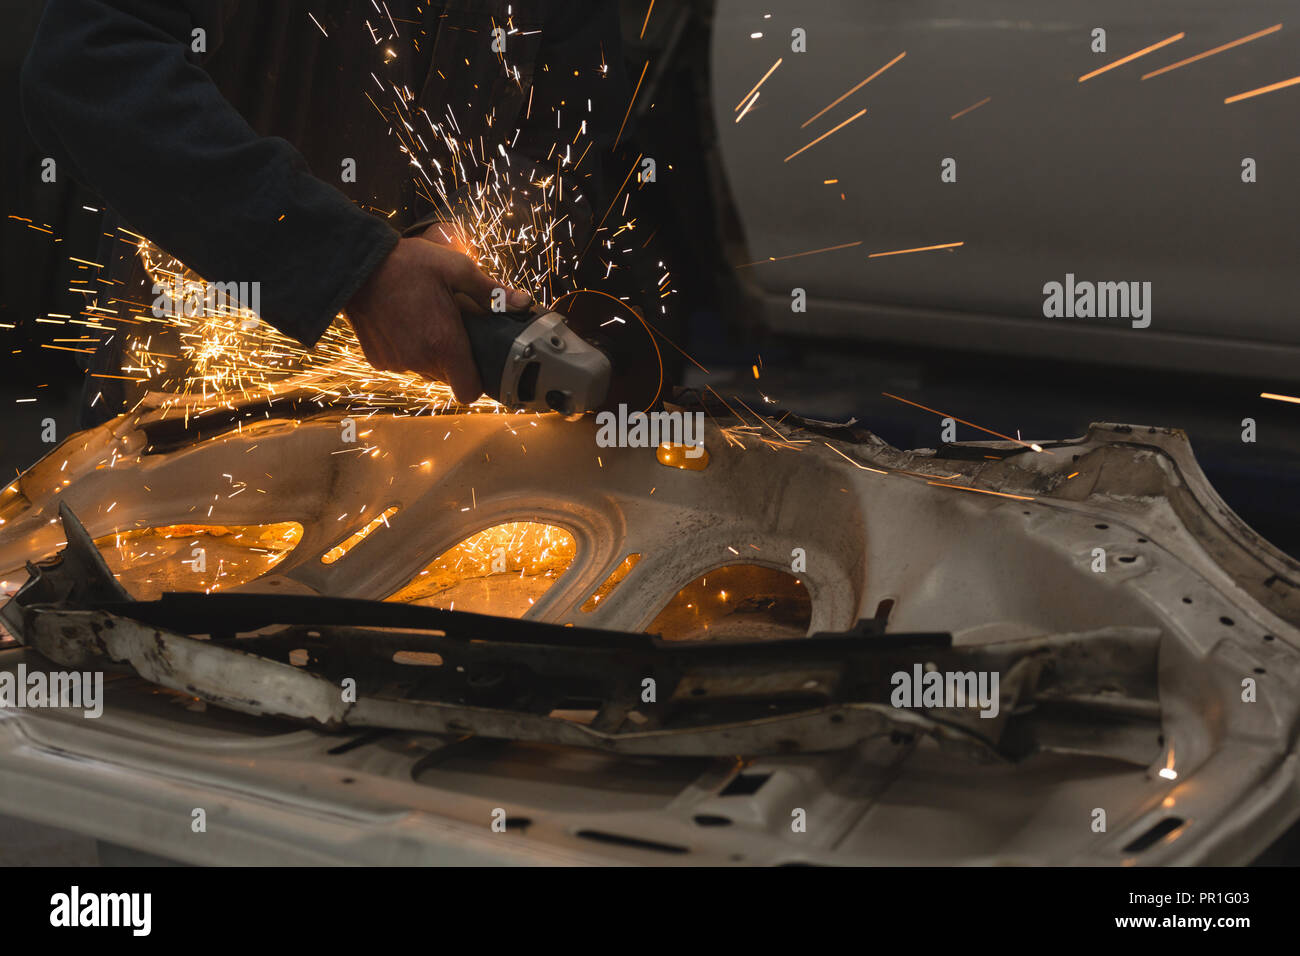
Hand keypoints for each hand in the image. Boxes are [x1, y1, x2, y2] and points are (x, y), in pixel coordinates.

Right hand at [344, 234, 530, 402]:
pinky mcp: (378, 359)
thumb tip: (523, 302)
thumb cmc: (408, 264)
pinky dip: (406, 349)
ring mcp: (397, 362)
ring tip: (425, 320)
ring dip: (429, 353)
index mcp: (444, 344)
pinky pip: (402, 362)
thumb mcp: (456, 268)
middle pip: (448, 377)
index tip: (477, 363)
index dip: (476, 381)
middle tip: (450, 326)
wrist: (356, 264)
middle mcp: (421, 360)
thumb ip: (492, 291)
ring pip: (425, 370)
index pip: (469, 390)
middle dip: (453, 357)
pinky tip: (403, 322)